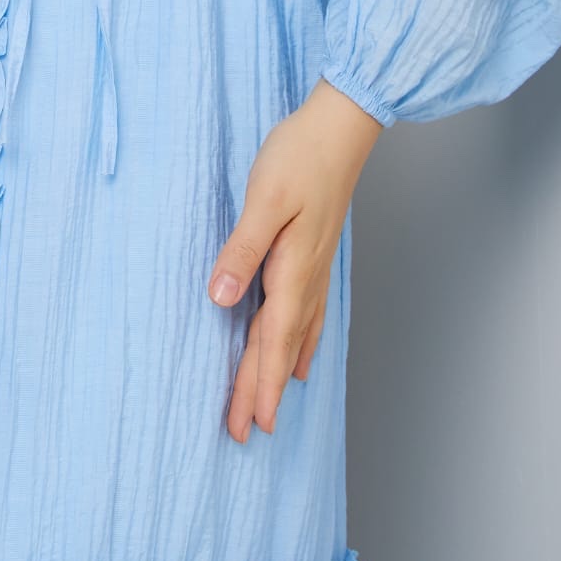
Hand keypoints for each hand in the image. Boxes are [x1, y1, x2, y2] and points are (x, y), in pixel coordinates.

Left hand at [208, 77, 383, 440]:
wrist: (340, 126)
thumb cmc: (299, 156)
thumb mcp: (264, 200)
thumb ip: (242, 251)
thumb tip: (220, 300)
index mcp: (292, 270)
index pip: (270, 341)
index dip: (257, 386)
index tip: (248, 427)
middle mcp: (307, 277)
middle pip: (281, 347)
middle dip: (261, 391)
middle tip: (246, 435)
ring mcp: (315, 267)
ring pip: (295, 335)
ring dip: (279, 373)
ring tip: (270, 408)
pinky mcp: (316, 253)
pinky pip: (308, 314)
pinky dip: (301, 343)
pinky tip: (300, 357)